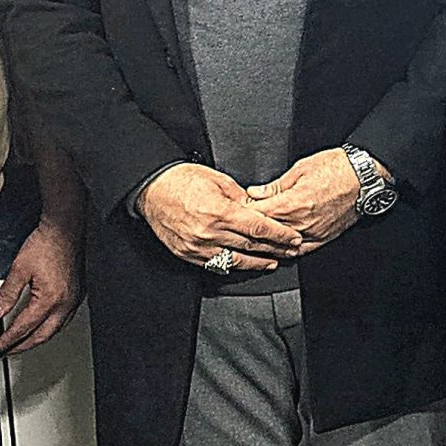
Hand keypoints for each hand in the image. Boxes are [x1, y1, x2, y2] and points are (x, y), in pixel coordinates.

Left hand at [0, 218, 82, 355]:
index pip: (24, 327)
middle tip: (8, 351)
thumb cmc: (46, 243)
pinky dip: (51, 327)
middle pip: (42, 335)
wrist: (65, 229)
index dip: (9, 339)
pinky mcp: (78, 293)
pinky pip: (65, 319)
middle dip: (23, 345)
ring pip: (56, 329)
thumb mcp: (19, 269)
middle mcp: (66, 303)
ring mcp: (74, 299)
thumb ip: (6, 294)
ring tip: (24, 342)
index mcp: (50, 299)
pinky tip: (44, 324)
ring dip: (38, 338)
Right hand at [139, 163, 305, 272]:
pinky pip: (216, 264)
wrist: (152, 190)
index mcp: (219, 212)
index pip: (258, 227)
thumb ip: (241, 197)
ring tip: (273, 261)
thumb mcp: (218, 180)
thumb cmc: (182, 181)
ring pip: (236, 259)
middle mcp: (209, 232)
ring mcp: (198, 246)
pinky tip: (245, 264)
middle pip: (250, 245)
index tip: (293, 237)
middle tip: (291, 250)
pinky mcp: (188, 254)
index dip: (279, 234)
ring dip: (258, 262)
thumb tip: (258, 209)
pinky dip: (234, 265)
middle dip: (275, 249)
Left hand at [245, 148, 368, 250]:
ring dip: (266, 243)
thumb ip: (275, 185)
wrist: (364, 177)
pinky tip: (278, 249)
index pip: (257, 214)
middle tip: (240, 225)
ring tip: (254, 239)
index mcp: (292, 203)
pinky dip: (286, 251)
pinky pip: (300, 251)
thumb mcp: (301, 168)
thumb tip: (255, 193)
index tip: (237, 209)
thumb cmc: (337, 168)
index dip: (243, 212)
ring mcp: (312, 233)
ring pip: (280, 246)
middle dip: (251, 229)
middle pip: (266, 233)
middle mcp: (301, 222)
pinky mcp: (323, 238)